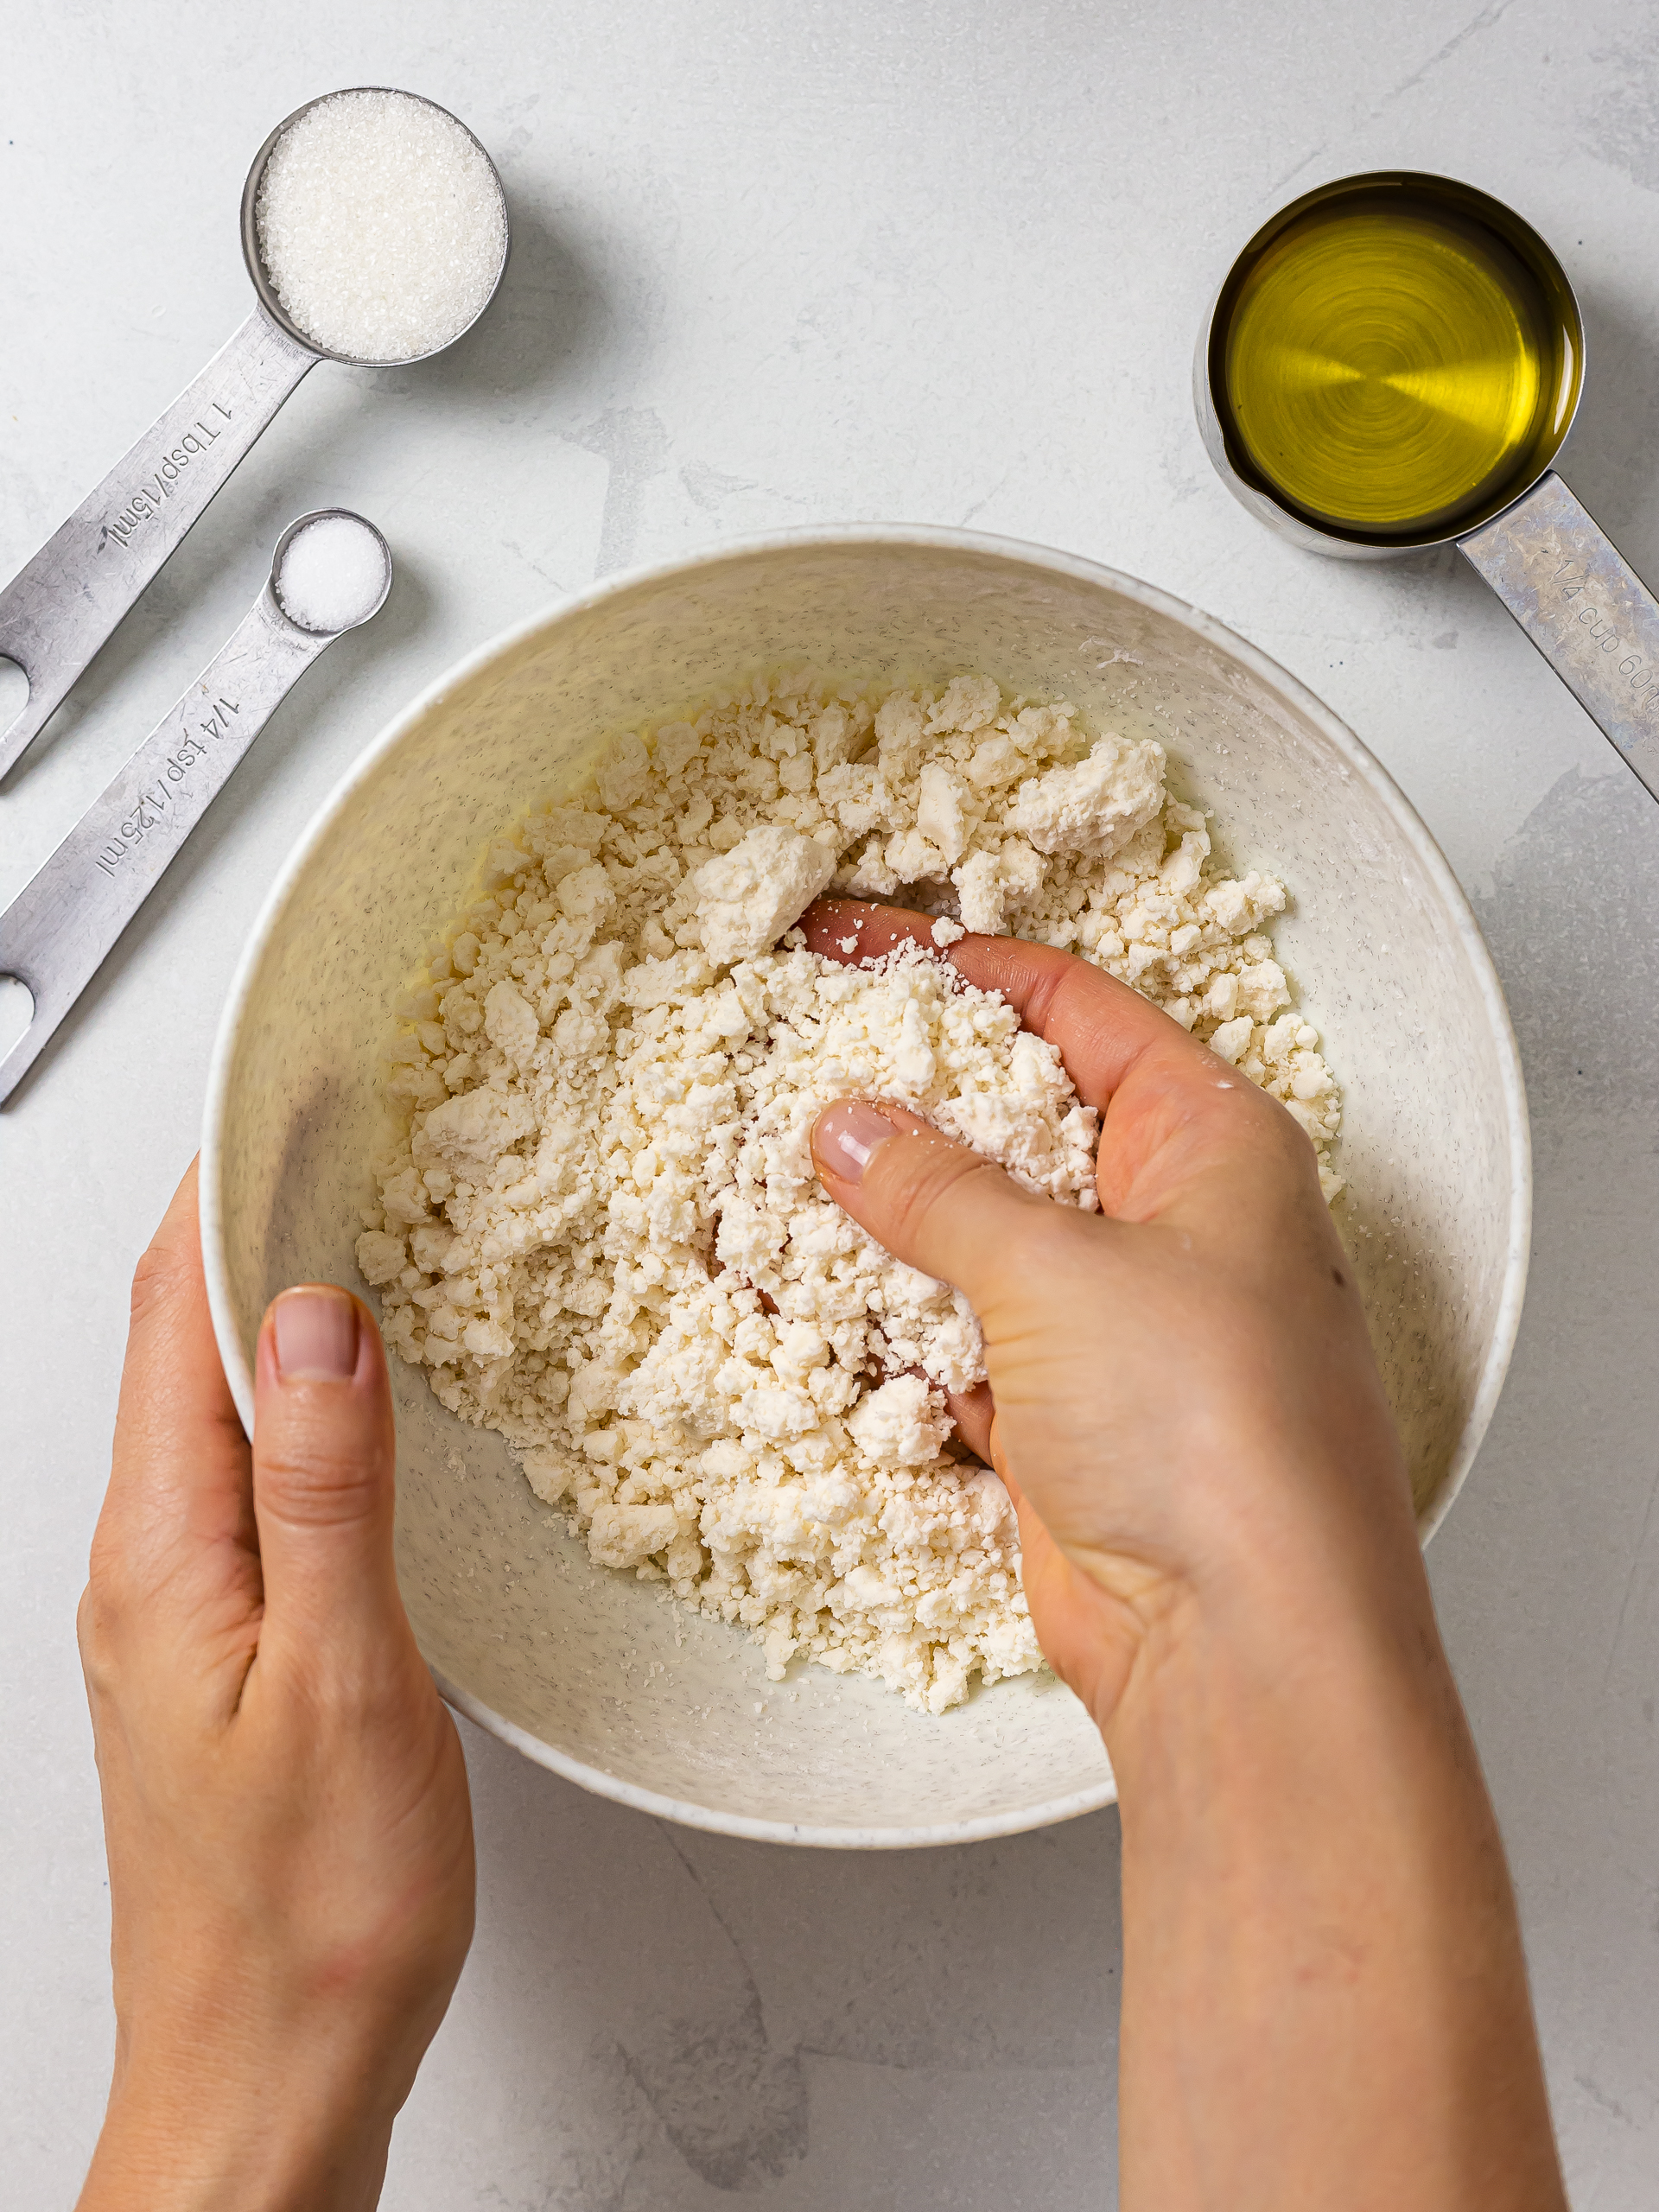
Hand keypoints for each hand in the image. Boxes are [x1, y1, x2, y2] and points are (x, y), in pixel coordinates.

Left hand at [76, 1162, 473, 2211]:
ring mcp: (183, 1607)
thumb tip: (312, 1321)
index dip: (220, 1187)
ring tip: (360, 1228)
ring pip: (214, 1405)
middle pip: (175, 1342)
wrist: (268, 2077)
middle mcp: (152, 1568)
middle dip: (247, 1219)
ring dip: (276, 1304)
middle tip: (336, 1131)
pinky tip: (362, 1397)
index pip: (165, 1315)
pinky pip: (251, 1474)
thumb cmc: (307, 1916)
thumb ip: (323, 1490)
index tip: (282, 1095)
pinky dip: (301, 1398)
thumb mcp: (342, 1683)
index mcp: (162, 1556)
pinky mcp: (229, 1643)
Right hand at [804, 899, 1416, 1728]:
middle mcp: (1172, 1220)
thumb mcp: (1059, 1268)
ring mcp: (1117, 1322)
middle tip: (792, 1053)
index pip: (1072, 1007)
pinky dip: (881, 1317)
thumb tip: (851, 1130)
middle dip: (904, 1091)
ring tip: (760, 1173)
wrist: (1240, 1643)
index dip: (956, 965)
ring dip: (875, 1215)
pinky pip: (955, 1335)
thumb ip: (939, 1190)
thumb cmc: (1216, 1432)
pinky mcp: (1066, 1414)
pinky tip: (791, 1293)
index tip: (850, 945)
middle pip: (1015, 1116)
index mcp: (1212, 1140)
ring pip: (975, 1233)